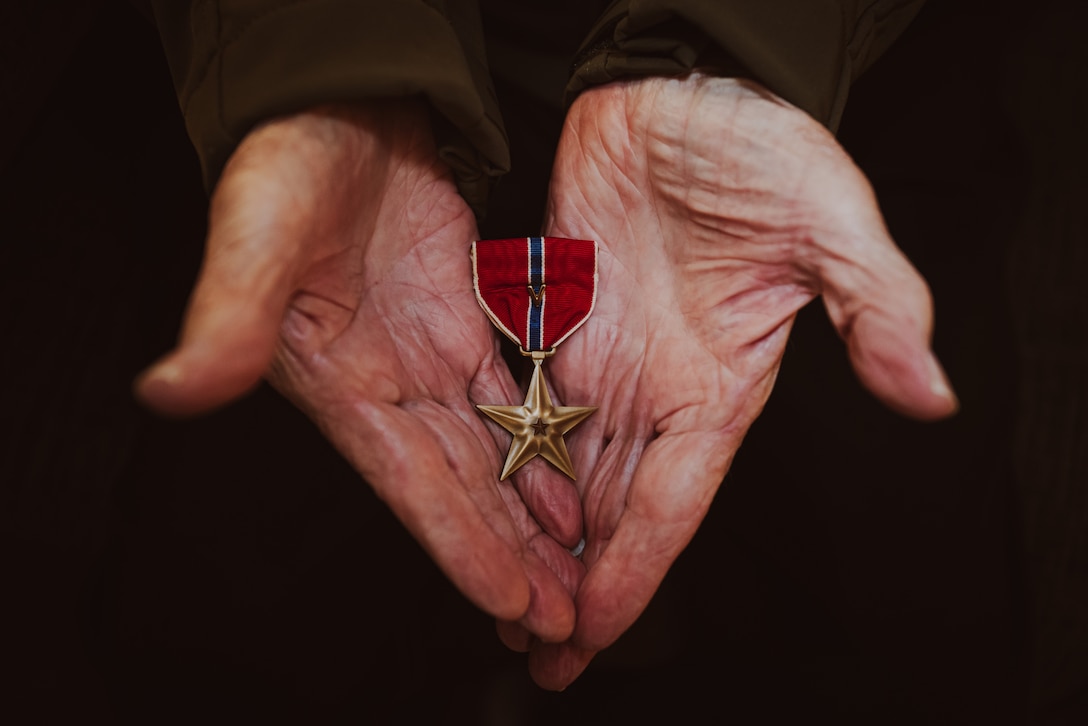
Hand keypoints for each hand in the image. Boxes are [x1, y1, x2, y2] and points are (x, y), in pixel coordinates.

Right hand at [135, 101, 582, 641]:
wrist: (336, 104)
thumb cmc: (287, 162)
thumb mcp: (254, 233)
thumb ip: (226, 317)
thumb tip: (169, 390)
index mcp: (341, 383)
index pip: (412, 483)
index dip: (462, 546)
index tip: (512, 602)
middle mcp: (390, 386)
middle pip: (461, 490)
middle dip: (511, 557)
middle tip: (565, 619)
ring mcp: (432, 358)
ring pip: (494, 456)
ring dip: (532, 518)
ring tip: (580, 571)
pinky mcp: (465, 324)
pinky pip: (514, 400)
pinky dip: (543, 445)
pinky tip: (573, 484)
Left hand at [527, 75, 958, 687]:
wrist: (680, 84)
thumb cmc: (757, 142)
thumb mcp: (828, 216)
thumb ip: (873, 305)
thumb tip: (930, 394)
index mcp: (718, 386)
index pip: (671, 504)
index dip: (632, 574)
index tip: (592, 635)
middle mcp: (659, 389)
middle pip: (614, 513)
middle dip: (579, 588)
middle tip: (538, 655)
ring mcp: (607, 360)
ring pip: (569, 476)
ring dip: (539, 543)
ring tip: (505, 604)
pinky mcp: (562, 326)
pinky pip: (531, 412)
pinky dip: (513, 466)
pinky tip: (486, 508)